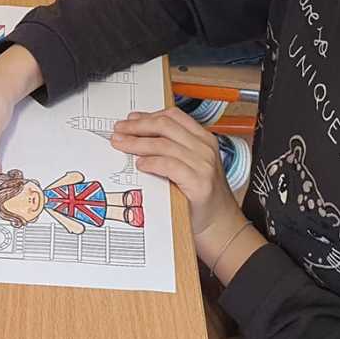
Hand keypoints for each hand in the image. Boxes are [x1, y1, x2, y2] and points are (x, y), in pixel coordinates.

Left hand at [109, 108, 247, 256]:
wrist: (220, 222)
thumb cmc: (201, 194)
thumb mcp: (190, 164)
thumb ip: (172, 149)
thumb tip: (139, 135)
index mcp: (203, 139)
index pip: (173, 117)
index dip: (148, 116)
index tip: (130, 120)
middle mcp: (205, 148)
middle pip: (165, 126)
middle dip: (137, 126)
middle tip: (119, 130)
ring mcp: (203, 165)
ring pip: (164, 144)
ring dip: (137, 143)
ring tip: (121, 144)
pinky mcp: (198, 183)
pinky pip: (170, 165)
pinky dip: (152, 162)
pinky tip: (140, 164)